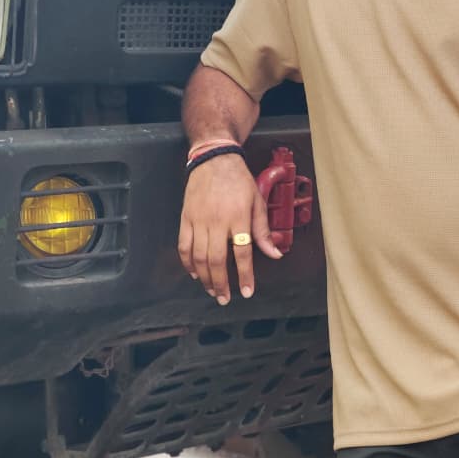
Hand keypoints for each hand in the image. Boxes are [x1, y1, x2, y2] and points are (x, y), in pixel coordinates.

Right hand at [178, 154, 281, 305]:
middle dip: (221, 283)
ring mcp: (198, 220)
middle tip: (225, 298)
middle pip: (217, 260)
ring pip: (198, 257)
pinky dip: (187, 263)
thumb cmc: (238, 180)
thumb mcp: (257, 202)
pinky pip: (184, 246)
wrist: (214, 159)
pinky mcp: (186, 218)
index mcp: (238, 217)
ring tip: (212, 290)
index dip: (245, 275)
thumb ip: (263, 231)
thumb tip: (275, 253)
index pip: (242, 253)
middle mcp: (217, 221)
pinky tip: (195, 273)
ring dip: (205, 277)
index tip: (246, 291)